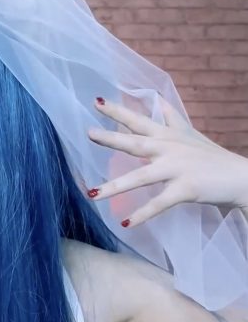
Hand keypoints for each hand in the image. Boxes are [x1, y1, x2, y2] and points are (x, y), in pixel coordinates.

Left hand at [86, 96, 247, 227]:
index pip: (139, 120)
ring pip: (141, 177)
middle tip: (89, 133)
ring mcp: (177, 169)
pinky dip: (142, 214)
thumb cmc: (211, 156)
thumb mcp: (190, 133)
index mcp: (167, 136)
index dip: (118, 111)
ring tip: (91, 194)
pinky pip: (159, 203)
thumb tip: (158, 99)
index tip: (96, 102)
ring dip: (115, 186)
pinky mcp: (186, 189)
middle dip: (111, 139)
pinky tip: (125, 222)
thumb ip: (171, 118)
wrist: (241, 177)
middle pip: (136, 143)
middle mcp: (169, 149)